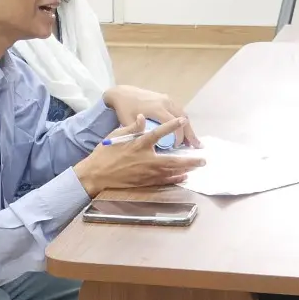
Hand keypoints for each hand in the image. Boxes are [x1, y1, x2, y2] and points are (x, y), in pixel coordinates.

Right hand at [74, 119, 204, 195]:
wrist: (96, 174)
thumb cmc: (104, 153)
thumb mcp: (116, 135)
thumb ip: (132, 127)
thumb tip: (144, 117)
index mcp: (138, 145)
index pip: (158, 133)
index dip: (171, 126)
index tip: (182, 120)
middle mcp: (145, 159)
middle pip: (172, 160)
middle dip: (189, 160)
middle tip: (202, 159)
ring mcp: (145, 173)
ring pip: (170, 171)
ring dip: (185, 169)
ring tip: (196, 167)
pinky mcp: (143, 182)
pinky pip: (163, 180)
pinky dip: (174, 178)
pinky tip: (183, 177)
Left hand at [101, 84, 199, 147]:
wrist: (122, 93)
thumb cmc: (124, 109)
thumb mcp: (127, 120)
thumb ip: (137, 130)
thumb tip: (148, 141)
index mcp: (156, 108)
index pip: (173, 124)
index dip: (178, 136)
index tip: (178, 148)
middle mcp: (165, 102)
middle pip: (183, 119)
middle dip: (190, 134)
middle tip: (197, 147)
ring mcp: (167, 99)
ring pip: (183, 114)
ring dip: (189, 128)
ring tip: (194, 142)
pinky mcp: (166, 99)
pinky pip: (179, 111)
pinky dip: (184, 122)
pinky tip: (186, 132)